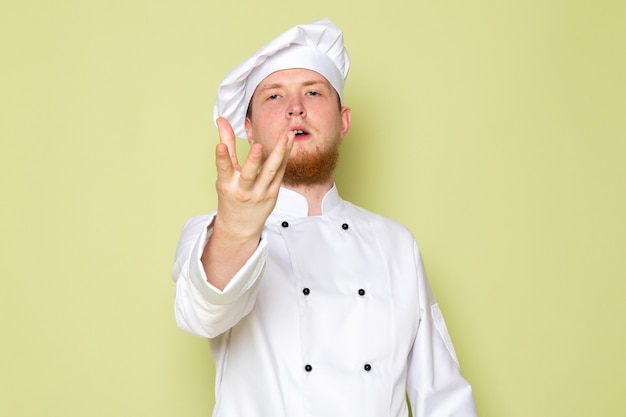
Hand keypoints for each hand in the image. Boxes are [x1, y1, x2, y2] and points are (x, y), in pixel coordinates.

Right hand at [201, 118, 293, 288]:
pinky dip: (285, 157)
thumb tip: (221, 120)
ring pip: (271, 172)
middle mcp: (244, 190)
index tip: (219, 146)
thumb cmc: (231, 195)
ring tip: (286, 136)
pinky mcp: (274, 193)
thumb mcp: (225, 174)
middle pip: (250, 174)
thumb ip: (226, 145)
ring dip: (280, 153)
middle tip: (258, 146)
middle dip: (253, 160)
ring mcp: (261, 193)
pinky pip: (280, 172)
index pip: (223, 170)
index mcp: (227, 185)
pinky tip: (290, 142)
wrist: (241, 225)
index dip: (221, 158)